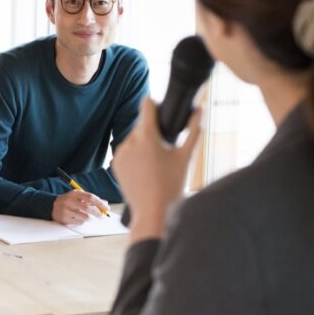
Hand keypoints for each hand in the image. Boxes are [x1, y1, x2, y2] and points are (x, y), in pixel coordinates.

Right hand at [52, 190, 108, 225]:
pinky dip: (82, 221)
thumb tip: (105, 204)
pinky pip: (79, 223)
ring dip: (89, 218)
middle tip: (102, 216)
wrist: (52, 206)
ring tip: (87, 217)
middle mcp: (69, 201)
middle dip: (97, 213)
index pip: (90, 197)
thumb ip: (91, 199)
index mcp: (74, 194)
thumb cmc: (69, 201)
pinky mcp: (64, 219)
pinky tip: (78, 218)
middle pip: (88, 208)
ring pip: (84, 217)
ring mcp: (66, 211)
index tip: (107, 208)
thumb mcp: (78, 196)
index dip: (100, 203)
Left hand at [112, 97, 202, 241]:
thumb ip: (193, 130)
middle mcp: (131, 142)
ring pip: (133, 138)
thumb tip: (200, 109)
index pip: (147, 107)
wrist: (153, 211)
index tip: (159, 106)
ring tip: (155, 161)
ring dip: (142, 142)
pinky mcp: (115, 163)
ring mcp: (120, 153)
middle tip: (164, 145)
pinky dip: (134, 154)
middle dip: (151, 130)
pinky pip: (126, 151)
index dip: (153, 104)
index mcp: (148, 137)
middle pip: (141, 124)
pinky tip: (144, 168)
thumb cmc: (172, 185)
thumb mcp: (185, 156)